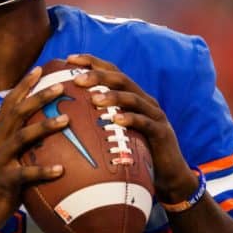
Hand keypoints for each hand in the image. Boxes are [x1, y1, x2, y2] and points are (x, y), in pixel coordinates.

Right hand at [0, 66, 69, 232]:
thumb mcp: (4, 160)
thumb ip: (19, 146)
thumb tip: (42, 136)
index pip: (10, 103)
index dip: (24, 85)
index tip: (41, 69)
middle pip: (17, 113)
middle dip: (38, 97)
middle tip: (61, 86)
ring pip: (22, 137)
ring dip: (44, 127)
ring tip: (66, 120)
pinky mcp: (4, 181)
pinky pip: (25, 174)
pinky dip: (43, 170)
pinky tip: (61, 169)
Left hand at [65, 54, 198, 203]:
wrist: (169, 174)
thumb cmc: (136, 151)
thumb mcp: (116, 131)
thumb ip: (97, 119)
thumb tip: (62, 114)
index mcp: (131, 96)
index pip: (111, 71)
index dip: (92, 62)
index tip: (69, 59)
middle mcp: (144, 100)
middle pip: (120, 79)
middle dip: (98, 75)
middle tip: (77, 79)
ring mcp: (154, 115)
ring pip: (133, 98)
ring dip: (112, 96)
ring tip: (93, 99)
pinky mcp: (161, 132)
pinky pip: (145, 122)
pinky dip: (130, 119)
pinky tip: (116, 119)